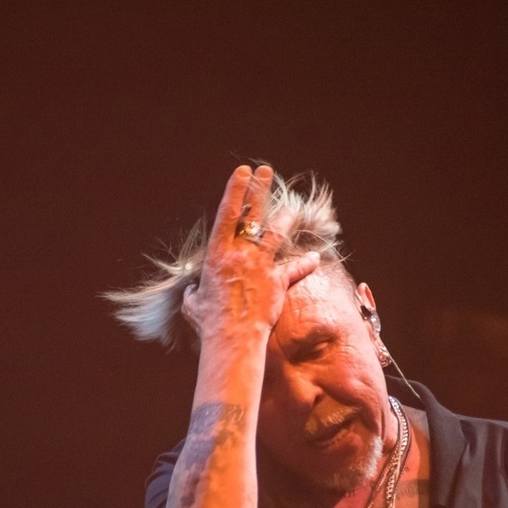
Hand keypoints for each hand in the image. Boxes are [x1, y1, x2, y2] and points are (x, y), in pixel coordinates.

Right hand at [181, 165, 319, 339]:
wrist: (233, 337)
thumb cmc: (208, 322)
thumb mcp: (192, 303)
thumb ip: (194, 292)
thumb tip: (193, 292)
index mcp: (218, 254)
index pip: (227, 214)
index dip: (235, 190)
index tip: (242, 171)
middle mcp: (241, 254)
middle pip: (253, 216)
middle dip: (260, 190)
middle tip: (266, 170)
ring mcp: (262, 266)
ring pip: (276, 235)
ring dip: (285, 220)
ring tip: (292, 209)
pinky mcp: (278, 283)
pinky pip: (295, 269)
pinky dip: (305, 263)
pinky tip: (315, 257)